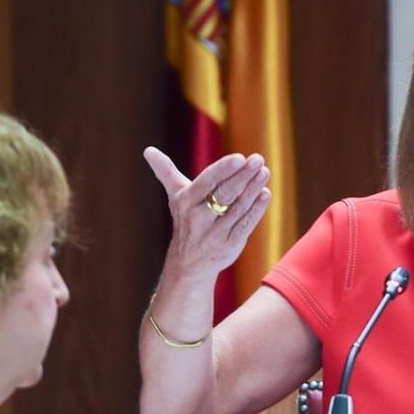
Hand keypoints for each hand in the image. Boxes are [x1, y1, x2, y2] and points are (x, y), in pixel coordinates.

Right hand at [144, 147, 271, 281]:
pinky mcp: (230, 244)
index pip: (207, 182)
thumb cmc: (186, 219)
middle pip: (225, 194)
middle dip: (242, 177)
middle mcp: (200, 217)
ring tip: (264, 172)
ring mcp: (217, 232)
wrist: (188, 263)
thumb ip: (165, 172)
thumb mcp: (175, 196)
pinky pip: (245, 224)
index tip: (239, 158)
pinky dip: (257, 209)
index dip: (223, 170)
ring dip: (253, 189)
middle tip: (257, 160)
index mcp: (187, 201)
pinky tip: (265, 193)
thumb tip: (148, 150)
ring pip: (238, 207)